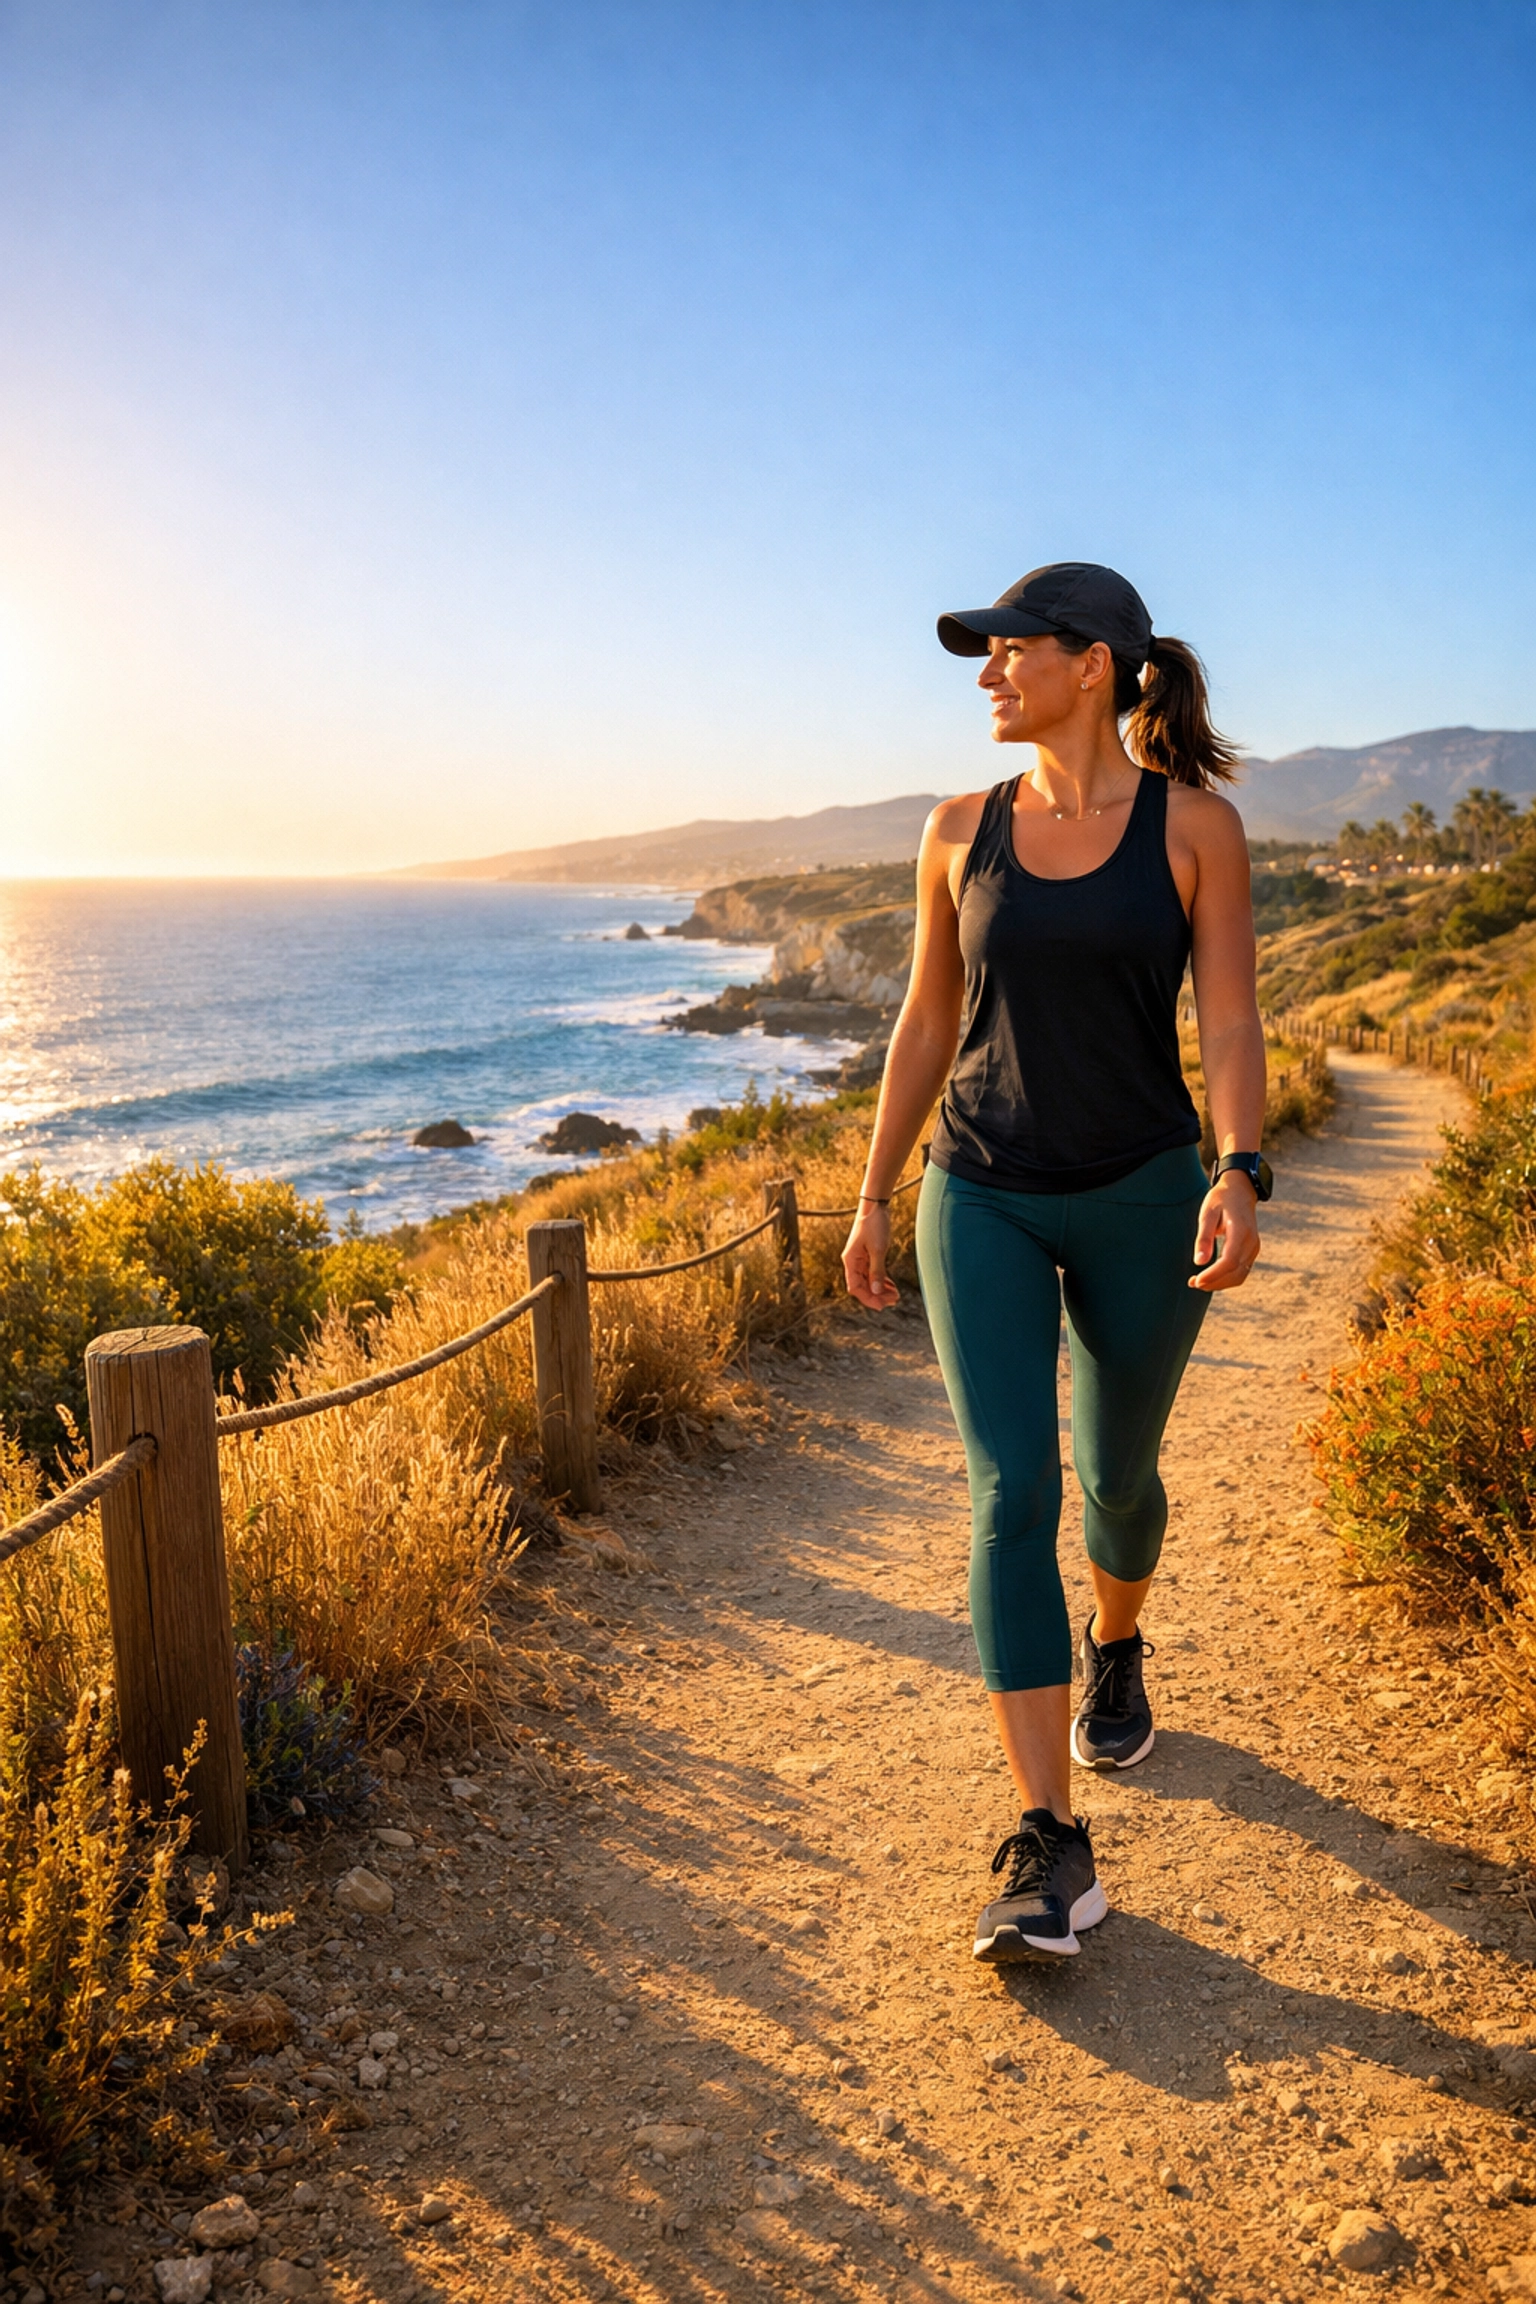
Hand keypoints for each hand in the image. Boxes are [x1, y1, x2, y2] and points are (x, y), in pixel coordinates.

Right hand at [842, 1205, 899, 1310]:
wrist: (875, 1206)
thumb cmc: (874, 1224)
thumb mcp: (878, 1249)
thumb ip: (877, 1271)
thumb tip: (877, 1291)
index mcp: (850, 1261)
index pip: (855, 1288)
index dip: (868, 1298)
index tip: (882, 1305)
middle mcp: (853, 1262)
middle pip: (862, 1287)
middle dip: (877, 1296)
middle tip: (893, 1301)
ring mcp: (860, 1259)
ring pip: (868, 1281)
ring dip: (880, 1290)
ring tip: (895, 1296)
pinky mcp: (868, 1255)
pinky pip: (873, 1273)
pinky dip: (882, 1281)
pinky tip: (891, 1286)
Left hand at [1189, 1174, 1260, 1291]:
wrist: (1240, 1189)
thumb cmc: (1221, 1199)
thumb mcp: (1208, 1213)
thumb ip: (1204, 1238)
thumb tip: (1199, 1262)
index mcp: (1241, 1232)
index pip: (1229, 1261)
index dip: (1213, 1275)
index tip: (1196, 1280)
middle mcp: (1251, 1242)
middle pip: (1235, 1272)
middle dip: (1214, 1282)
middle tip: (1192, 1283)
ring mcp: (1253, 1248)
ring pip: (1239, 1275)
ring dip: (1220, 1283)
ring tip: (1199, 1282)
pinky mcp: (1251, 1251)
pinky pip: (1241, 1271)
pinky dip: (1226, 1278)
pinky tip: (1210, 1276)